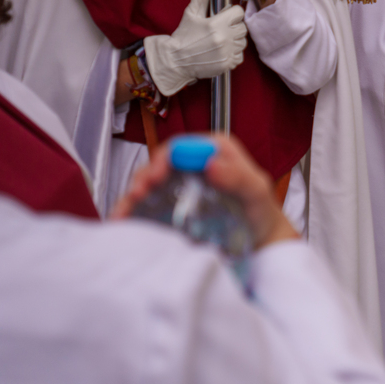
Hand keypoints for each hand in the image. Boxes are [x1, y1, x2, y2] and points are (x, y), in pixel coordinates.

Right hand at [114, 135, 298, 248]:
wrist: (260, 237)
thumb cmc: (260, 208)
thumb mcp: (257, 190)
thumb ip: (238, 176)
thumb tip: (210, 164)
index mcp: (214, 150)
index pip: (181, 146)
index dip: (165, 158)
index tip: (157, 175)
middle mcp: (193, 164)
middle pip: (159, 164)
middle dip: (144, 177)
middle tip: (138, 193)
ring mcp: (180, 186)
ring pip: (148, 184)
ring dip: (133, 194)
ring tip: (125, 211)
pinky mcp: (172, 206)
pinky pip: (148, 205)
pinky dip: (134, 211)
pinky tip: (124, 221)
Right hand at [143, 0, 247, 96]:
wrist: (175, 60)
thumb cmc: (183, 36)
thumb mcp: (191, 14)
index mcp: (216, 23)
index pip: (239, 12)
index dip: (232, 14)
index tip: (225, 17)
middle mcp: (224, 38)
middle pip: (243, 27)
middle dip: (234, 27)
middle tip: (222, 30)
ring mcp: (227, 52)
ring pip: (243, 42)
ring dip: (234, 41)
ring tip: (221, 42)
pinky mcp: (228, 64)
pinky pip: (240, 56)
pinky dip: (233, 54)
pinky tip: (221, 52)